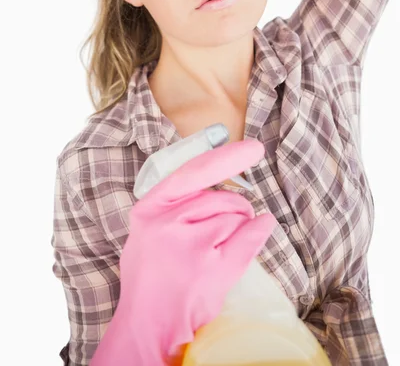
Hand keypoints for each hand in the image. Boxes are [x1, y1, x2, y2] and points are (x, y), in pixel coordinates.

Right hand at [90, 139, 275, 365]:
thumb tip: (213, 178)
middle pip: (221, 197)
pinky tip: (262, 227)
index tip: (252, 148)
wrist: (148, 325)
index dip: (225, 157)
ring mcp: (192, 246)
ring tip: (221, 249)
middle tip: (229, 226)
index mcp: (150, 209)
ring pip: (236, 216)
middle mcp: (168, 222)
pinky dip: (259, 230)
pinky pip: (248, 236)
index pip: (192, 172)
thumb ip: (173, 204)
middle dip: (234, 207)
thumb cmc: (150, 276)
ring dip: (240, 226)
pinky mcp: (213, 268)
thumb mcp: (147, 230)